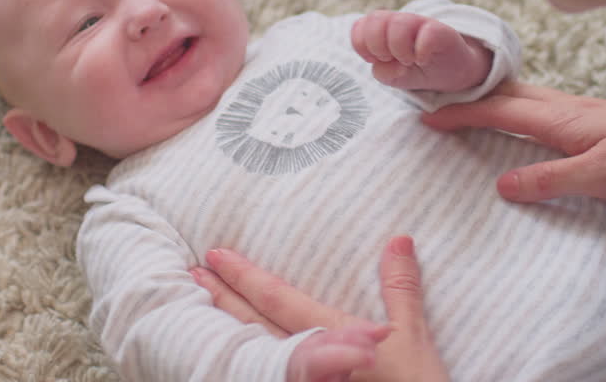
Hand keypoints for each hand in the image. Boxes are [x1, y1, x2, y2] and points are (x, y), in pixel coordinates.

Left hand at [191, 236, 449, 381]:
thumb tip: (399, 238)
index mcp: (326, 335)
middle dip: (221, 298)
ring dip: (227, 326)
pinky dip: (243, 357)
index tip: (214, 255)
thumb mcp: (413, 335)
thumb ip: (400, 286)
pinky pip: (264, 372)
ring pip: (250, 352)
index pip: (274, 299)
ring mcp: (302, 380)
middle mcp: (304, 359)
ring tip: (202, 304)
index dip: (242, 277)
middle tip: (192, 274)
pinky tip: (233, 349)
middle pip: (250, 324)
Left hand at [351, 11, 490, 91]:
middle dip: (377, 46)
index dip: (361, 45)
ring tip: (408, 60)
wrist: (452, 70)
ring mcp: (422, 24)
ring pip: (398, 23)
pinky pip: (428, 33)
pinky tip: (423, 59)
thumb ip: (383, 72)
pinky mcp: (442, 32)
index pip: (360, 26)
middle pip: (375, 19)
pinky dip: (421, 52)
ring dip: (399, 48)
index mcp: (383, 28)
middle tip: (390, 58)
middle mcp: (400, 21)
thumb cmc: (417, 69)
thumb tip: (387, 66)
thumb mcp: (394, 76)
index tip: (374, 60)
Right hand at [422, 81, 605, 200]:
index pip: (498, 111)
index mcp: (562, 120)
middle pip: (507, 93)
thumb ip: (550, 180)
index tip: (427, 116)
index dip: (461, 113)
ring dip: (492, 97)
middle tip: (435, 98)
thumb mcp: (601, 178)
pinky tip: (524, 118)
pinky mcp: (599, 120)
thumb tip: (500, 184)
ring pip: (526, 97)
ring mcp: (584, 111)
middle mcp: (569, 108)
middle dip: (468, 94)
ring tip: (467, 102)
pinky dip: (519, 106)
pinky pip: (544, 107)